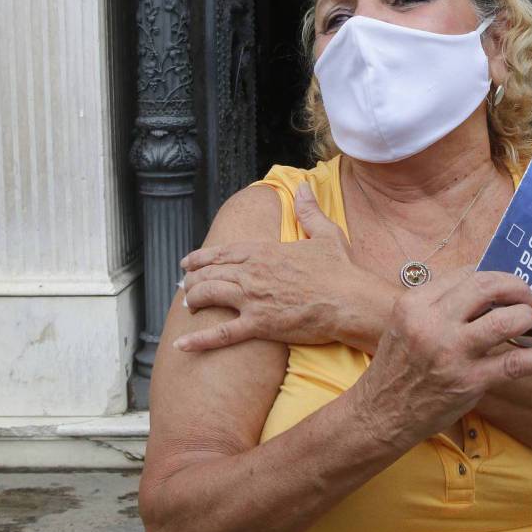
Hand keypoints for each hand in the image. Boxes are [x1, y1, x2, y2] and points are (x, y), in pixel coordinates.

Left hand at [174, 184, 362, 351]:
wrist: (350, 300)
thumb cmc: (341, 269)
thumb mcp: (326, 233)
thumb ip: (309, 211)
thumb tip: (304, 187)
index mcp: (265, 251)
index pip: (222, 252)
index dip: (201, 258)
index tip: (187, 262)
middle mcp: (252, 273)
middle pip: (210, 273)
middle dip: (193, 279)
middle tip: (187, 286)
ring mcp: (253, 299)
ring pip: (209, 296)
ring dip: (194, 299)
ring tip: (189, 305)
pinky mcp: (259, 325)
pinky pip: (222, 334)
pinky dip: (199, 340)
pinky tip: (182, 344)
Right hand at [353, 269, 531, 447]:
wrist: (380, 414)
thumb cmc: (398, 367)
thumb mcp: (405, 323)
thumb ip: (438, 304)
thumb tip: (484, 288)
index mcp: (414, 304)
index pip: (464, 274)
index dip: (492, 277)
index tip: (504, 285)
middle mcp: (432, 324)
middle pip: (486, 287)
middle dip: (515, 286)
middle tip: (528, 295)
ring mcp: (452, 353)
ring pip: (504, 320)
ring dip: (527, 315)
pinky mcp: (469, 381)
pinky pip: (516, 362)